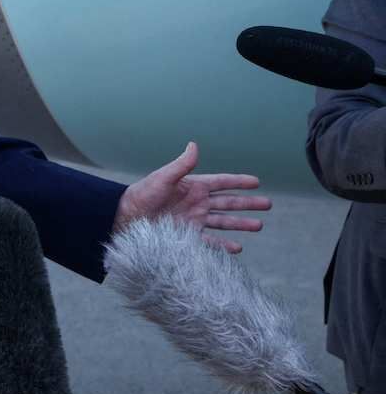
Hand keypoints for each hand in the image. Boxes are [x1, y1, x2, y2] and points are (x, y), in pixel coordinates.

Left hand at [113, 142, 270, 252]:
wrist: (125, 218)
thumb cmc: (142, 195)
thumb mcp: (162, 178)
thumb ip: (181, 165)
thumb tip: (194, 145)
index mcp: (192, 187)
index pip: (221, 182)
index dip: (239, 182)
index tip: (257, 181)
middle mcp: (196, 203)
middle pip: (228, 203)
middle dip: (248, 204)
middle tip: (268, 204)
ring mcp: (193, 221)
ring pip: (223, 222)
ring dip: (241, 224)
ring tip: (259, 226)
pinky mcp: (187, 237)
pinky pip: (210, 243)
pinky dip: (224, 246)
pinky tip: (237, 248)